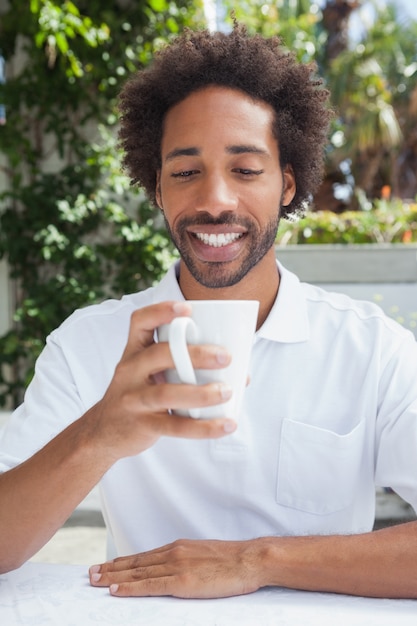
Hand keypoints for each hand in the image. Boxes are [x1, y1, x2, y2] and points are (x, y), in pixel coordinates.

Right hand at [84, 301, 235, 461]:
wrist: (104, 432)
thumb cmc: (139, 394)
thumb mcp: (147, 373)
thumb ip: (182, 366)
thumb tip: (239, 373)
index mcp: (134, 352)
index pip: (139, 322)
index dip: (161, 311)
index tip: (187, 309)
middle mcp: (130, 371)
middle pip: (159, 355)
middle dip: (195, 354)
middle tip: (225, 357)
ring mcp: (134, 399)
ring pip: (166, 393)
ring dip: (201, 393)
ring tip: (226, 392)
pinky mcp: (143, 425)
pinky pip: (175, 426)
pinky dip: (204, 428)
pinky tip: (226, 425)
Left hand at [89, 539, 264, 597]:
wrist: (249, 559)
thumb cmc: (232, 560)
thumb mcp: (204, 555)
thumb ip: (186, 561)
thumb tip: (174, 570)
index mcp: (178, 548)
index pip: (143, 557)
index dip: (122, 562)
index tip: (106, 565)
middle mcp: (172, 553)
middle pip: (135, 563)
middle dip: (110, 569)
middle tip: (90, 573)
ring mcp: (176, 566)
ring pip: (137, 573)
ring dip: (113, 577)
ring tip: (95, 580)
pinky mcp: (182, 581)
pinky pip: (150, 585)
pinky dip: (130, 588)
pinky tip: (116, 590)